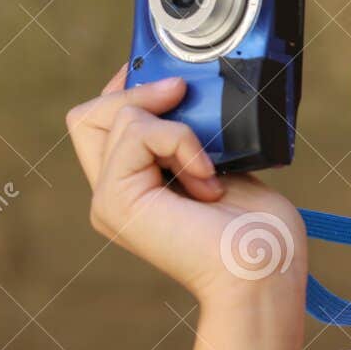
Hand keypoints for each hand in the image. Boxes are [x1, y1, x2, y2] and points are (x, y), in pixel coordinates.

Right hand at [66, 67, 308, 316]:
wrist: (264, 273)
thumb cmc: (258, 231)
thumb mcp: (221, 165)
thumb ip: (192, 134)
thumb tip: (182, 90)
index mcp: (134, 188)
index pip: (101, 121)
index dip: (128, 88)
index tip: (170, 76)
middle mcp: (112, 196)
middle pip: (87, 115)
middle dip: (136, 91)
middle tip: (183, 95)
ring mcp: (109, 201)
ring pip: (115, 116)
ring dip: (175, 127)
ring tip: (209, 170)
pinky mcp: (115, 201)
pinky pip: (137, 133)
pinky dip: (180, 141)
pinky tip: (207, 178)